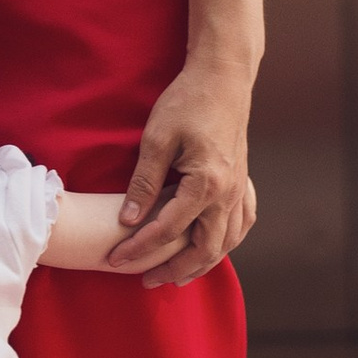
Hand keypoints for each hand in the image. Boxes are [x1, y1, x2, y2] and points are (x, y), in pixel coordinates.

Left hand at [106, 57, 257, 286]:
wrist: (222, 77)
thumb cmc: (187, 102)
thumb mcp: (156, 139)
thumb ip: (143, 183)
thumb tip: (128, 220)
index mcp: (206, 184)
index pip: (167, 230)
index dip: (139, 248)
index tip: (115, 259)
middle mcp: (228, 193)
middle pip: (204, 249)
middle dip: (174, 270)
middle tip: (146, 280)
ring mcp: (239, 189)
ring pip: (227, 242)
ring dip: (202, 264)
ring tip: (177, 275)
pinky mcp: (242, 181)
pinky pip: (242, 223)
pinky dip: (228, 242)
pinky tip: (213, 246)